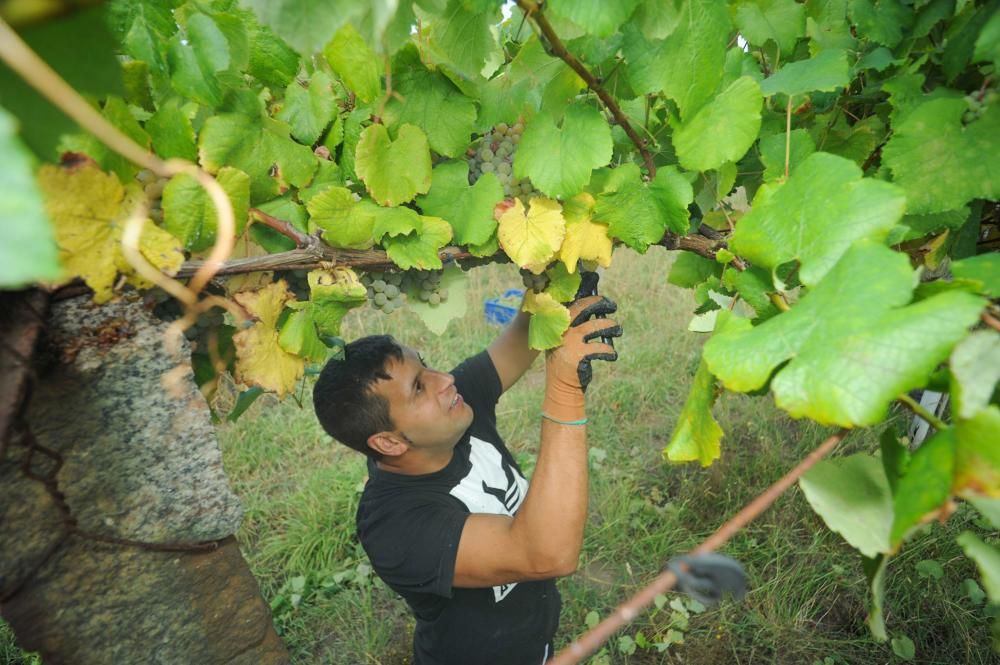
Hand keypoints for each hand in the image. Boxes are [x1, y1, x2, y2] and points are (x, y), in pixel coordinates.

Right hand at [543, 295, 620, 420]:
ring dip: (609, 326)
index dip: (587, 298)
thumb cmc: (567, 361)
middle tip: (613, 306)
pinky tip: (612, 354)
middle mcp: (559, 331)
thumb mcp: (565, 341)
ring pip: (593, 326)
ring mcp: (568, 342)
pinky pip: (599, 347)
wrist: (561, 387)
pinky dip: (609, 350)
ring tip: (618, 329)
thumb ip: (574, 326)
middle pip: (580, 309)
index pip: (571, 304)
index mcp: (555, 325)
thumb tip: (595, 307)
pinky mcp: (577, 356)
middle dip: (598, 304)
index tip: (601, 297)